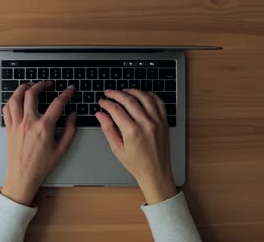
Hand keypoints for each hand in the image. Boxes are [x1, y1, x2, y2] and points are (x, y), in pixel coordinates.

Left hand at [1, 81, 76, 205]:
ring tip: (31, 85)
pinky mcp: (9, 128)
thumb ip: (70, 130)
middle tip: (49, 84)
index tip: (70, 89)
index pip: (57, 103)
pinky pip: (7, 108)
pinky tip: (18, 99)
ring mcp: (16, 124)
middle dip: (42, 84)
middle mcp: (28, 122)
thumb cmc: (42, 165)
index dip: (66, 93)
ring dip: (24, 88)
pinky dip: (12, 100)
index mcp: (44, 127)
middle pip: (32, 94)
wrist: (23, 176)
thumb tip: (73, 115)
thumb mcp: (62, 149)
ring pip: (16, 97)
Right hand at [95, 89, 176, 204]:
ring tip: (123, 92)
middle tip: (109, 93)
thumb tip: (100, 114)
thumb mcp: (117, 148)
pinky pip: (158, 102)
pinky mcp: (164, 122)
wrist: (156, 171)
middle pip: (129, 100)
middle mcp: (146, 124)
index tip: (102, 101)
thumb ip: (108, 129)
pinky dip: (149, 95)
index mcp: (132, 132)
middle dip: (116, 94)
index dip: (106, 103)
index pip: (116, 110)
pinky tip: (141, 96)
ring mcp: (157, 121)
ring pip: (144, 97)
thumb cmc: (136, 163)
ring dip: (132, 91)